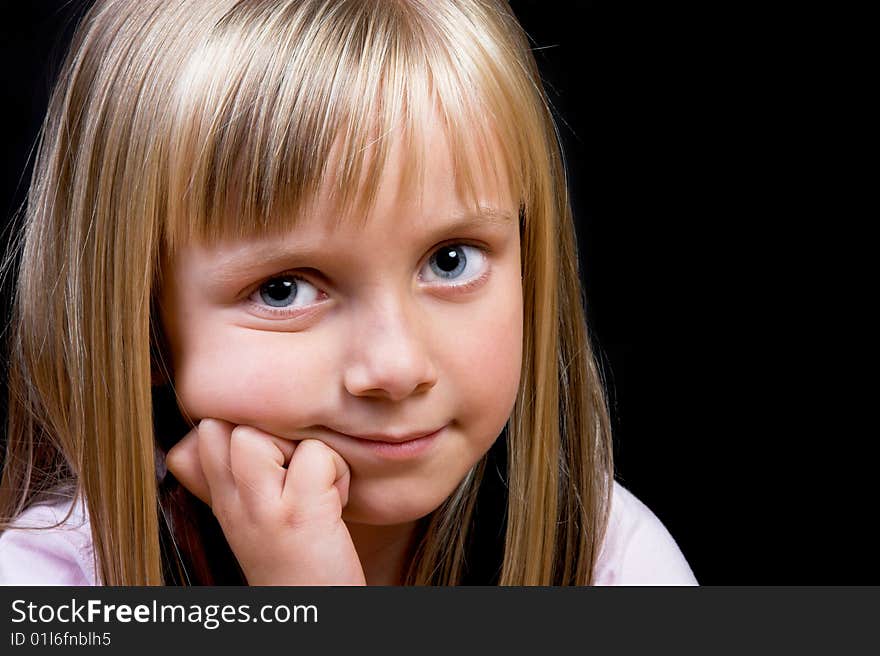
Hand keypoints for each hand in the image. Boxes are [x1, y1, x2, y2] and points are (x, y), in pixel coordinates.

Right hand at [165, 419, 365, 585]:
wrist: (313, 616)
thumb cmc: (298, 562)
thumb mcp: (254, 518)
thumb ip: (242, 477)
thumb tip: (239, 428)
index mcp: (222, 501)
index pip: (206, 432)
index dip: (244, 428)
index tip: (274, 462)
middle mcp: (233, 503)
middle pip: (227, 424)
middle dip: (270, 433)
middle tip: (294, 472)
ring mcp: (263, 508)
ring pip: (265, 433)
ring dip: (305, 449)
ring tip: (315, 487)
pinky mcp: (301, 515)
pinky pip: (318, 455)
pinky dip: (338, 470)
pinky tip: (335, 504)